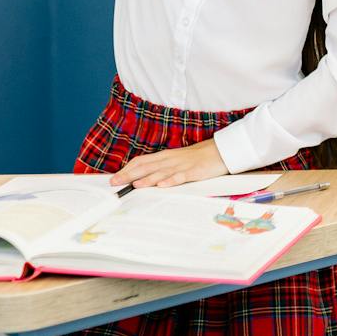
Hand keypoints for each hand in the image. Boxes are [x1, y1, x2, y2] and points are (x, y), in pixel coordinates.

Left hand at [109, 139, 228, 188]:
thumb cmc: (198, 157)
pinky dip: (171, 180)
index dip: (127, 169)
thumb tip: (144, 177)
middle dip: (130, 175)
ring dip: (147, 179)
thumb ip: (161, 166)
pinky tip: (163, 185)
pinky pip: (182, 176)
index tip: (114, 178)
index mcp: (165, 156)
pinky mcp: (195, 171)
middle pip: (147, 167)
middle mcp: (171, 159)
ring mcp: (183, 165)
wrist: (222, 150)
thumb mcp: (177, 159)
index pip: (142, 161)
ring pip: (162, 172)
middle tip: (115, 183)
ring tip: (134, 185)